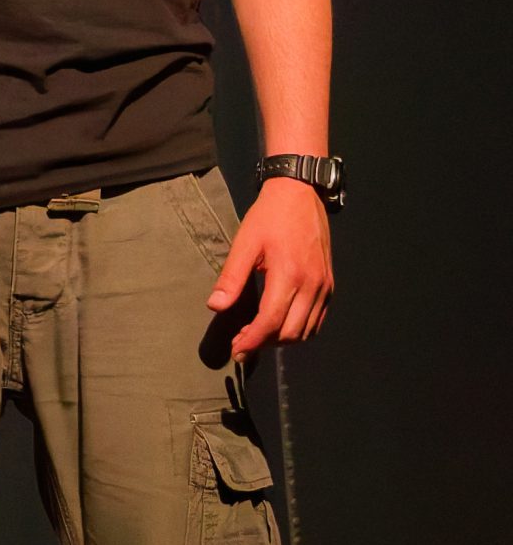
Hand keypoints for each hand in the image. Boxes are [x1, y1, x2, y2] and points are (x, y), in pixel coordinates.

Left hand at [207, 176, 334, 357]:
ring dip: (283, 339)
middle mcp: (312, 285)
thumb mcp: (244, 243)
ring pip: (307, 330)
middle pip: (291, 332)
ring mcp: (324, 286)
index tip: (237, 350)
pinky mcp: (329, 284)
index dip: (253, 340)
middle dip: (266, 343)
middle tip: (242, 342)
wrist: (300, 195)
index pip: (271, 321)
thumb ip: (231, 277)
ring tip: (258, 334)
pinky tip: (280, 323)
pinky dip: (300, 329)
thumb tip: (216, 306)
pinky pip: (318, 319)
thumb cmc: (269, 217)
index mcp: (289, 275)